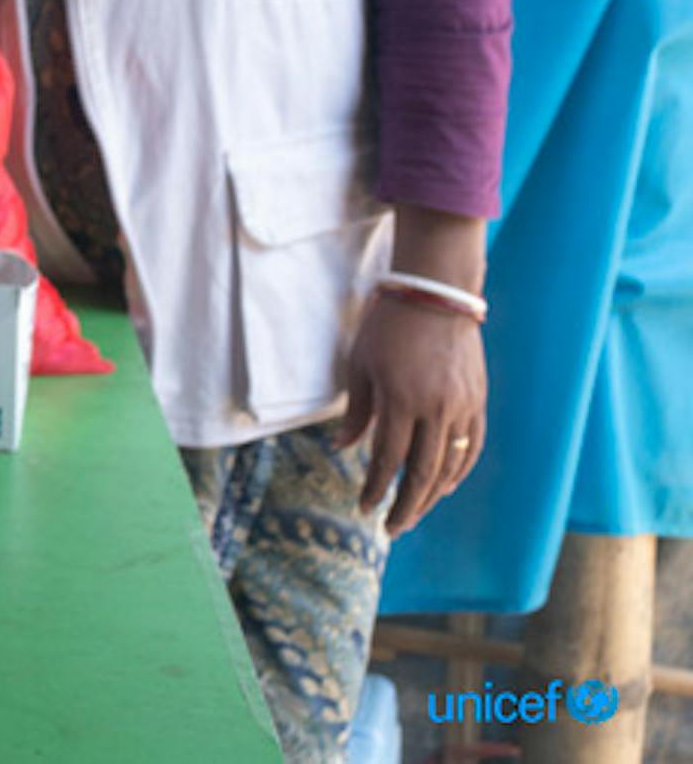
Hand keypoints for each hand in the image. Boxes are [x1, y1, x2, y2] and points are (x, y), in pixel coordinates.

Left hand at [338, 292, 486, 534]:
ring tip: (415, 511)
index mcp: (400, 399)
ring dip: (432, 495)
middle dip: (406, 505)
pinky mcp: (478, 402)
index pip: (388, 459)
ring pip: (450, 465)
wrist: (436, 295)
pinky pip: (472, 448)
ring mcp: (462, 407)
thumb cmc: (388, 326)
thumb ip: (356, 410)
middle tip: (392, 528)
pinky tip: (444, 486)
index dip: (376, 487)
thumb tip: (343, 447)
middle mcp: (435, 409)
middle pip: (423, 472)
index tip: (364, 506)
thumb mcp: (360, 363)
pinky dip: (459, 471)